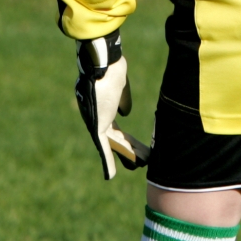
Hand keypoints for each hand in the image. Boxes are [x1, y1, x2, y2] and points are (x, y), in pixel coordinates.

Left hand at [74, 32, 151, 179]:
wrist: (103, 64)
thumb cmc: (111, 70)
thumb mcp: (120, 87)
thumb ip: (123, 100)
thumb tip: (126, 112)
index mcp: (103, 108)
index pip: (116, 129)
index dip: (128, 140)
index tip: (137, 148)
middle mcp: (98, 117)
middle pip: (117, 138)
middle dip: (131, 149)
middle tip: (144, 159)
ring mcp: (97, 122)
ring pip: (115, 144)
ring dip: (129, 154)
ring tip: (143, 165)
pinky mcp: (96, 126)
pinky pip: (103, 147)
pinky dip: (107, 162)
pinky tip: (109, 176)